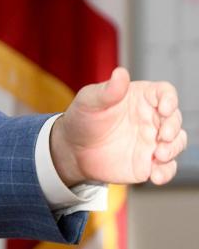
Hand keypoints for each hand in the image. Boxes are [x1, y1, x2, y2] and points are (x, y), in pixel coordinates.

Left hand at [50, 67, 186, 187]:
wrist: (73, 150)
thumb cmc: (82, 119)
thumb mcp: (89, 101)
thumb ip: (108, 90)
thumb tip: (121, 72)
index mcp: (140, 98)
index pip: (164, 92)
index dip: (169, 99)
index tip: (164, 108)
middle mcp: (151, 118)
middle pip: (175, 118)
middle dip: (173, 127)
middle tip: (163, 136)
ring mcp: (152, 141)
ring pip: (176, 143)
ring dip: (173, 149)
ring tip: (158, 155)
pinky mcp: (149, 162)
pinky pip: (167, 168)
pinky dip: (166, 172)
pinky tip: (156, 176)